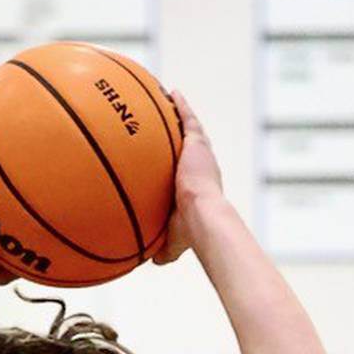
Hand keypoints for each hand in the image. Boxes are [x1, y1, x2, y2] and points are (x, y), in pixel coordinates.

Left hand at [154, 92, 224, 265]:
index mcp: (197, 185)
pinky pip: (187, 118)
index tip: (168, 157)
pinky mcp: (198, 143)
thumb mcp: (173, 241)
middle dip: (178, 134)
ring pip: (188, 128)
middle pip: (188, 145)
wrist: (202, 217)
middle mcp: (200, 166)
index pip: (186, 169)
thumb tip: (151, 261)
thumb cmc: (191, 231)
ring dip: (178, 115)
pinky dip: (180, 105)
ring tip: (165, 101)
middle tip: (166, 124)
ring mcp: (200, 153)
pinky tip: (170, 92)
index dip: (179, 162)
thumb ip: (163, 248)